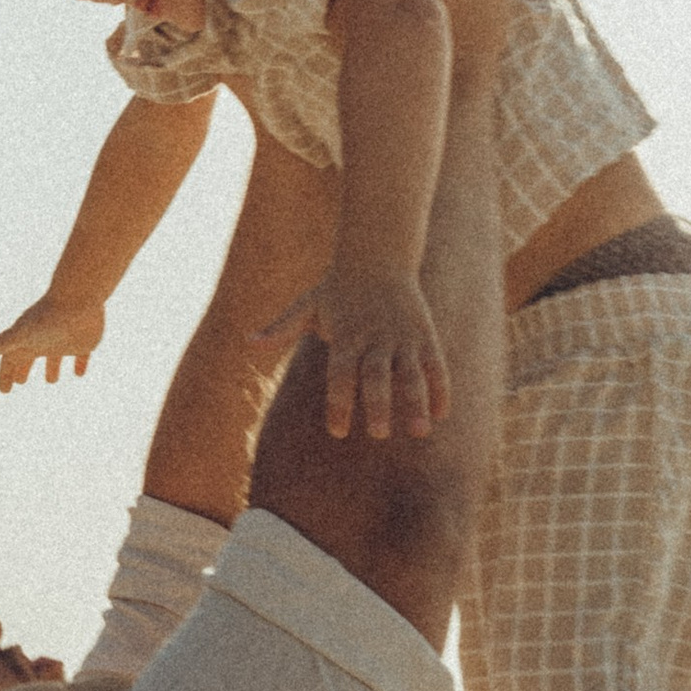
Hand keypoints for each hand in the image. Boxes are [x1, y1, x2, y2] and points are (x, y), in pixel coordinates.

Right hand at [0, 291, 104, 390]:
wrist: (77, 297)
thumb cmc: (47, 316)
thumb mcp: (22, 334)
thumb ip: (0, 344)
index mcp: (27, 341)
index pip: (11, 361)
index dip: (6, 375)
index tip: (4, 390)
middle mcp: (43, 340)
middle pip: (30, 358)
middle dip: (23, 369)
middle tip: (20, 382)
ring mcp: (64, 341)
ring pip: (55, 357)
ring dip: (52, 369)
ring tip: (51, 380)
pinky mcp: (83, 342)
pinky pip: (81, 356)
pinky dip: (80, 364)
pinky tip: (80, 373)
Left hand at [260, 258, 449, 442]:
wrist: (376, 256)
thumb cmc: (336, 290)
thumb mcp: (306, 306)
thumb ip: (281, 328)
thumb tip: (248, 341)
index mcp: (345, 338)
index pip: (340, 375)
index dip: (339, 403)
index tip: (337, 432)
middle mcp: (375, 340)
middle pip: (376, 376)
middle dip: (378, 404)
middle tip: (378, 434)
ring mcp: (403, 338)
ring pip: (412, 374)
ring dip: (417, 403)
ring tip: (420, 432)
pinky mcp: (425, 335)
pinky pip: (436, 365)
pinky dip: (440, 389)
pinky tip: (442, 415)